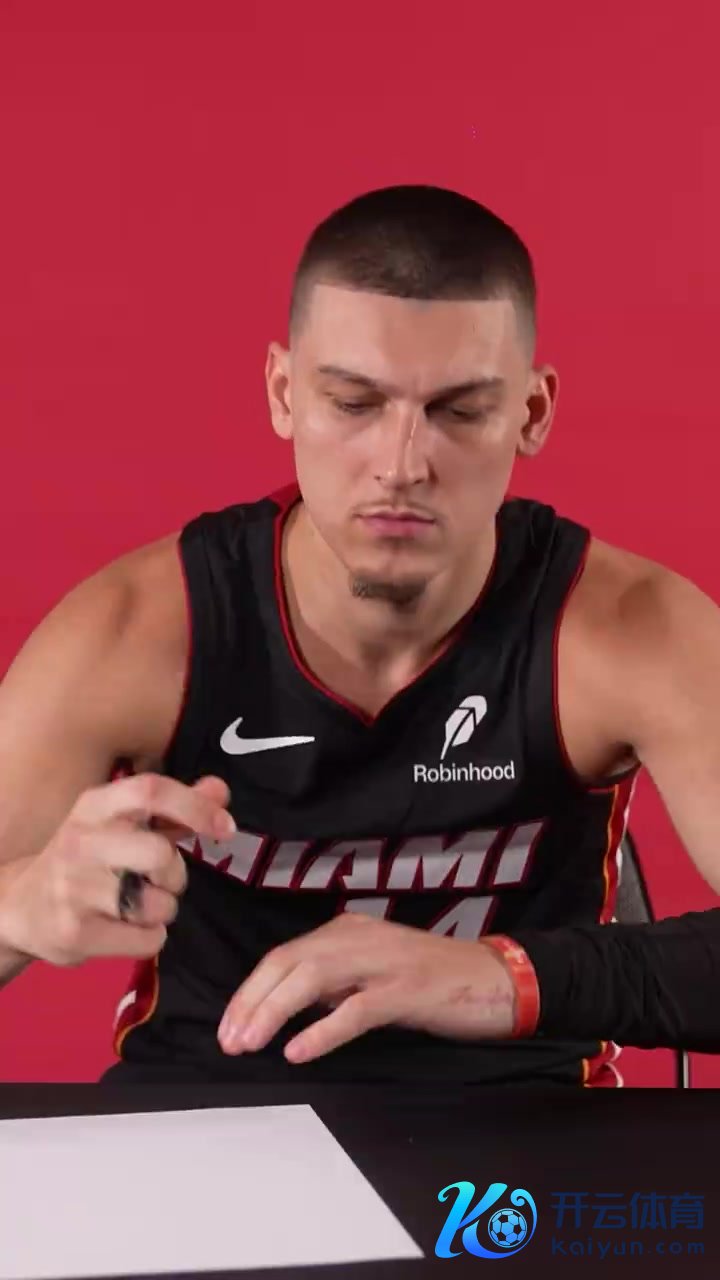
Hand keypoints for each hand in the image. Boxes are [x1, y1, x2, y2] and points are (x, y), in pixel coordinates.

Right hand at [0, 773, 234, 965]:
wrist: (22, 906)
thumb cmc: (88, 858)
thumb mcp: (121, 824)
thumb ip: (173, 809)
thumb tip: (220, 791)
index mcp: (94, 806)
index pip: (150, 791)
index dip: (195, 807)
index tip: (225, 828)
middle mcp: (81, 842)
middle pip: (160, 854)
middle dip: (176, 874)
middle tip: (162, 880)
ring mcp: (74, 889)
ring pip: (158, 904)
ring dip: (164, 909)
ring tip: (140, 905)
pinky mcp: (75, 933)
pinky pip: (147, 940)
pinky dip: (149, 937)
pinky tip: (126, 928)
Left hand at [218, 913, 516, 1063]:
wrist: (495, 979)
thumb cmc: (433, 983)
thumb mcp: (373, 974)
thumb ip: (334, 983)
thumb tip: (288, 1007)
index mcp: (348, 931)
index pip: (284, 955)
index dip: (250, 990)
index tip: (228, 1026)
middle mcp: (360, 937)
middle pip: (290, 962)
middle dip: (251, 1001)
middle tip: (229, 1040)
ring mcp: (385, 961)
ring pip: (314, 979)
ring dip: (274, 1012)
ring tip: (250, 1044)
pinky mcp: (408, 990)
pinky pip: (357, 1009)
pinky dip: (323, 1030)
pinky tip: (299, 1051)